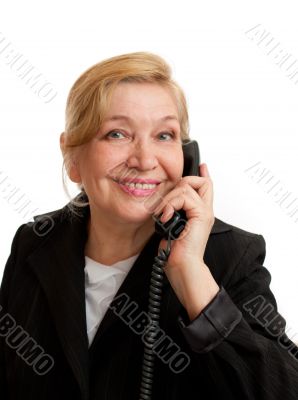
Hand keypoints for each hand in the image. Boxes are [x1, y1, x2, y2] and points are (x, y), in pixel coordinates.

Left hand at [153, 163, 218, 319]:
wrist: (183, 267)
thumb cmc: (177, 253)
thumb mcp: (171, 227)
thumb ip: (172, 214)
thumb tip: (164, 206)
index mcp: (199, 214)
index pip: (206, 188)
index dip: (203, 174)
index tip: (202, 165)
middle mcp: (204, 211)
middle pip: (199, 181)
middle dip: (179, 184)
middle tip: (167, 203)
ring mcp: (204, 213)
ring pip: (187, 186)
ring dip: (169, 198)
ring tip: (163, 214)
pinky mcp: (201, 215)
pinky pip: (184, 197)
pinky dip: (170, 204)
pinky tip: (166, 217)